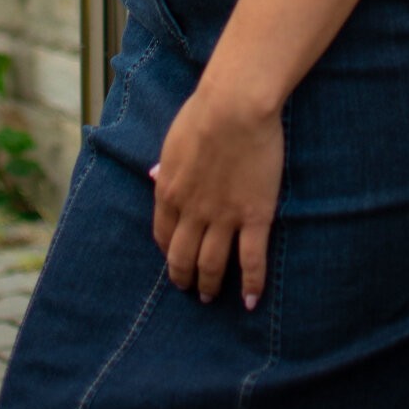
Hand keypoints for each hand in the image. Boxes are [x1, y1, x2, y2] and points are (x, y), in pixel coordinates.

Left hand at [151, 81, 282, 307]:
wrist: (235, 108)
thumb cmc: (203, 113)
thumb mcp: (172, 141)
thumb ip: (166, 165)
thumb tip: (154, 176)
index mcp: (168, 192)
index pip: (162, 234)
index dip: (168, 251)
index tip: (174, 258)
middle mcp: (191, 213)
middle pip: (183, 257)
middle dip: (184, 277)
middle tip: (190, 290)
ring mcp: (223, 218)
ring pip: (213, 264)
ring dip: (210, 285)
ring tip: (211, 297)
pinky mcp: (254, 217)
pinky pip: (251, 259)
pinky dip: (251, 284)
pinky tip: (250, 300)